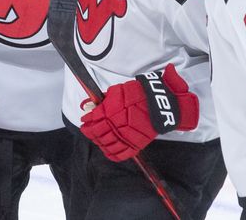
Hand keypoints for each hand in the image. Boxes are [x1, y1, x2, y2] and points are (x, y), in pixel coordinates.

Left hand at [80, 64, 198, 161]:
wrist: (159, 103)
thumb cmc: (138, 94)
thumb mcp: (117, 91)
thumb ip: (102, 100)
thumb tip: (88, 106)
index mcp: (110, 112)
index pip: (92, 120)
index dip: (87, 120)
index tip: (85, 119)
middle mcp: (115, 126)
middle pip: (96, 133)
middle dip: (90, 131)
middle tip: (88, 129)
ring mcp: (124, 137)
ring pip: (105, 145)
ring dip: (98, 142)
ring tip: (97, 138)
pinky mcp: (134, 144)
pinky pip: (119, 154)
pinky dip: (111, 153)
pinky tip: (108, 150)